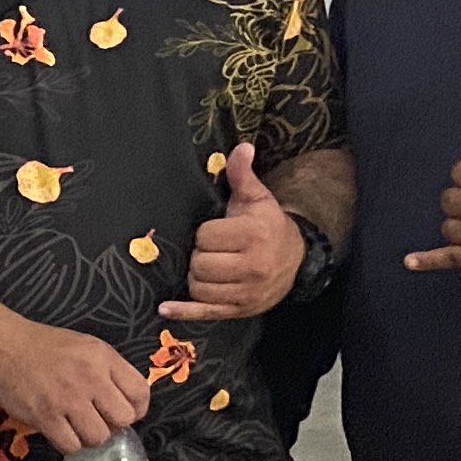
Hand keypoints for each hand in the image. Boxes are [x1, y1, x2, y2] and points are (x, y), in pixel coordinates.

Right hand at [0, 316, 149, 455]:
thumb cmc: (48, 348)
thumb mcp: (88, 347)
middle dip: (114, 424)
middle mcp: (90, 377)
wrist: (5, 347)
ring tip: (78, 427)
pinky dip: (68, 444)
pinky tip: (62, 431)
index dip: (137, 409)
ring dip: (90, 437)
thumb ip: (110, 372)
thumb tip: (128, 405)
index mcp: (104, 358)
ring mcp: (67, 398)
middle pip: (124, 418)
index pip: (141, 392)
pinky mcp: (45, 416)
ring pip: (99, 437)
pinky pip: (71, 446)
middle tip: (99, 419)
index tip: (124, 412)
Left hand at [161, 144, 302, 321]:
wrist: (295, 258)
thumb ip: (242, 174)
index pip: (205, 238)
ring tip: (208, 267)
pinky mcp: (240, 310)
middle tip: (210, 250)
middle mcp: (251, 267)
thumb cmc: (268, 225)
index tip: (214, 231)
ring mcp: (246, 293)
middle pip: (199, 266)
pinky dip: (183, 311)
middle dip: (198, 256)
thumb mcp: (257, 197)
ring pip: (199, 288)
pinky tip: (165, 308)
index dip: (204, 234)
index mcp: (253, 236)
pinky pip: (205, 313)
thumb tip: (240, 148)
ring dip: (196, 277)